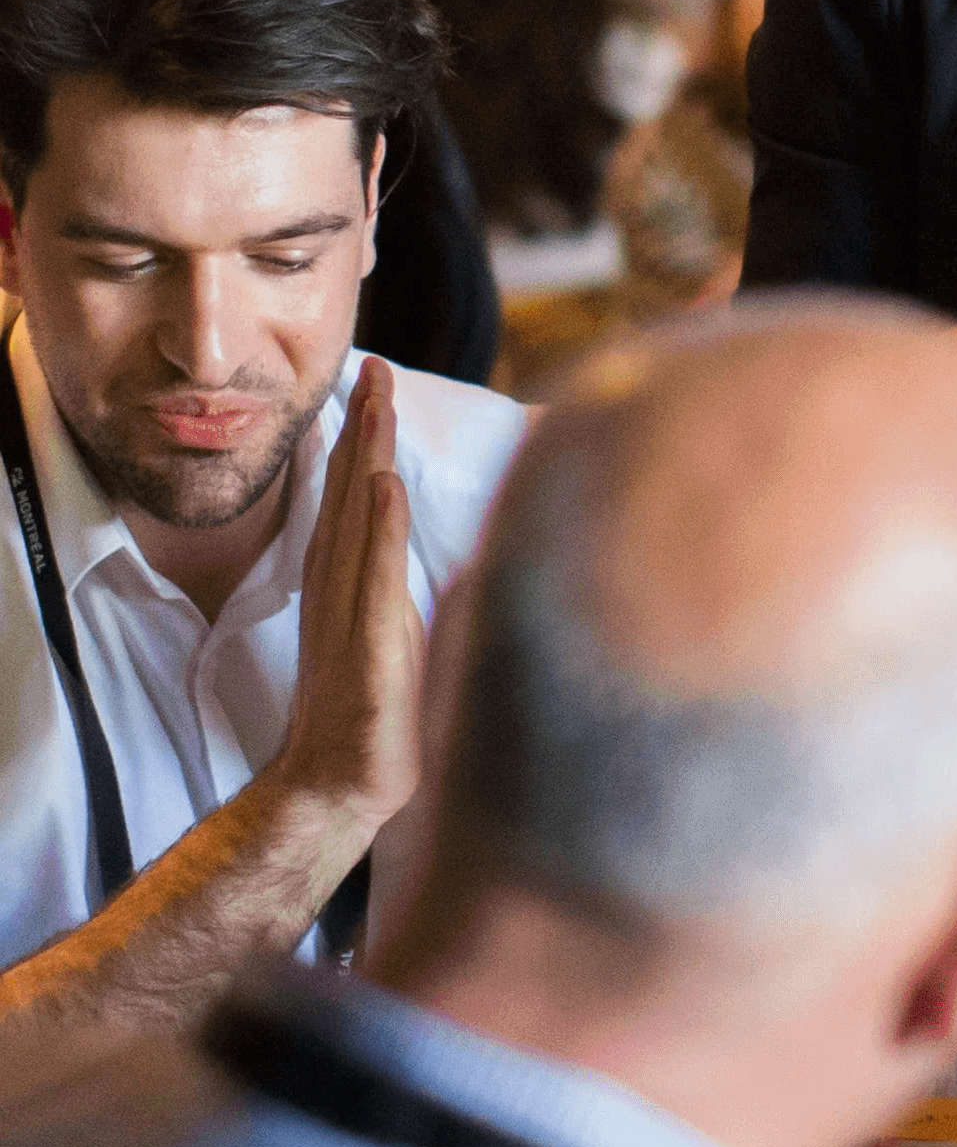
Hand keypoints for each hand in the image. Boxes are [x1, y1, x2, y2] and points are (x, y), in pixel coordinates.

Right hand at [276, 357, 424, 836]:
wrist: (339, 782)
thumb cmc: (373, 710)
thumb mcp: (396, 630)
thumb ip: (399, 584)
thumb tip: (427, 547)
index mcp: (347, 579)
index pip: (355, 494)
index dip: (363, 436)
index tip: (372, 381)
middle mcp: (341, 584)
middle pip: (351, 490)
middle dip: (364, 425)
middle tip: (371, 364)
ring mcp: (350, 610)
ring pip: (358, 517)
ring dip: (367, 455)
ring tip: (375, 399)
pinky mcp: (366, 643)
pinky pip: (372, 575)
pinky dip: (380, 527)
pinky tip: (384, 485)